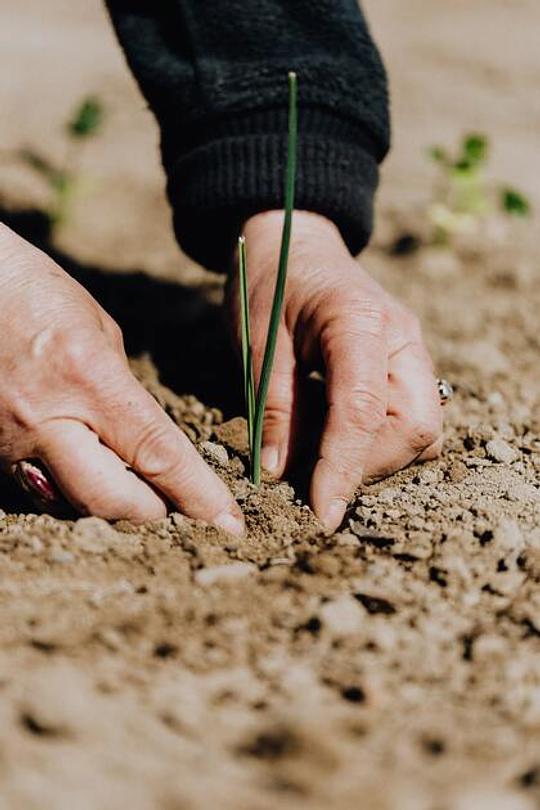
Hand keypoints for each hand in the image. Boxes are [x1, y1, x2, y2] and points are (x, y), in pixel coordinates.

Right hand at [0, 225, 243, 533]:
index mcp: (88, 377)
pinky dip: (69, 488)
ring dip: (109, 503)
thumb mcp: (99, 332)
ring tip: (131, 485)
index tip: (228, 521)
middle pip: (110, 500)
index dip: (197, 494)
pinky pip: (39, 489)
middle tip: (174, 506)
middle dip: (151, 511)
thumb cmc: (36, 294)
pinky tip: (82, 466)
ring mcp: (9, 442)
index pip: (156, 453)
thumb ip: (124, 394)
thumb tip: (145, 442)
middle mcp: (46, 418)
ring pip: (71, 503)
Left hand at [228, 210, 441, 530]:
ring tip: (323, 457)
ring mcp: (411, 351)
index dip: (344, 469)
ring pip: (422, 431)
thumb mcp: (257, 340)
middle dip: (368, 465)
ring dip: (376, 459)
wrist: (293, 242)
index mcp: (359, 321)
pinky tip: (339, 438)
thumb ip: (274, 406)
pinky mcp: (407, 365)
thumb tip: (280, 473)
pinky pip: (412, 420)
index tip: (322, 514)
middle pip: (415, 428)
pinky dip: (380, 443)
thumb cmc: (268, 282)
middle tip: (315, 477)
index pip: (364, 411)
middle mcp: (402, 337)